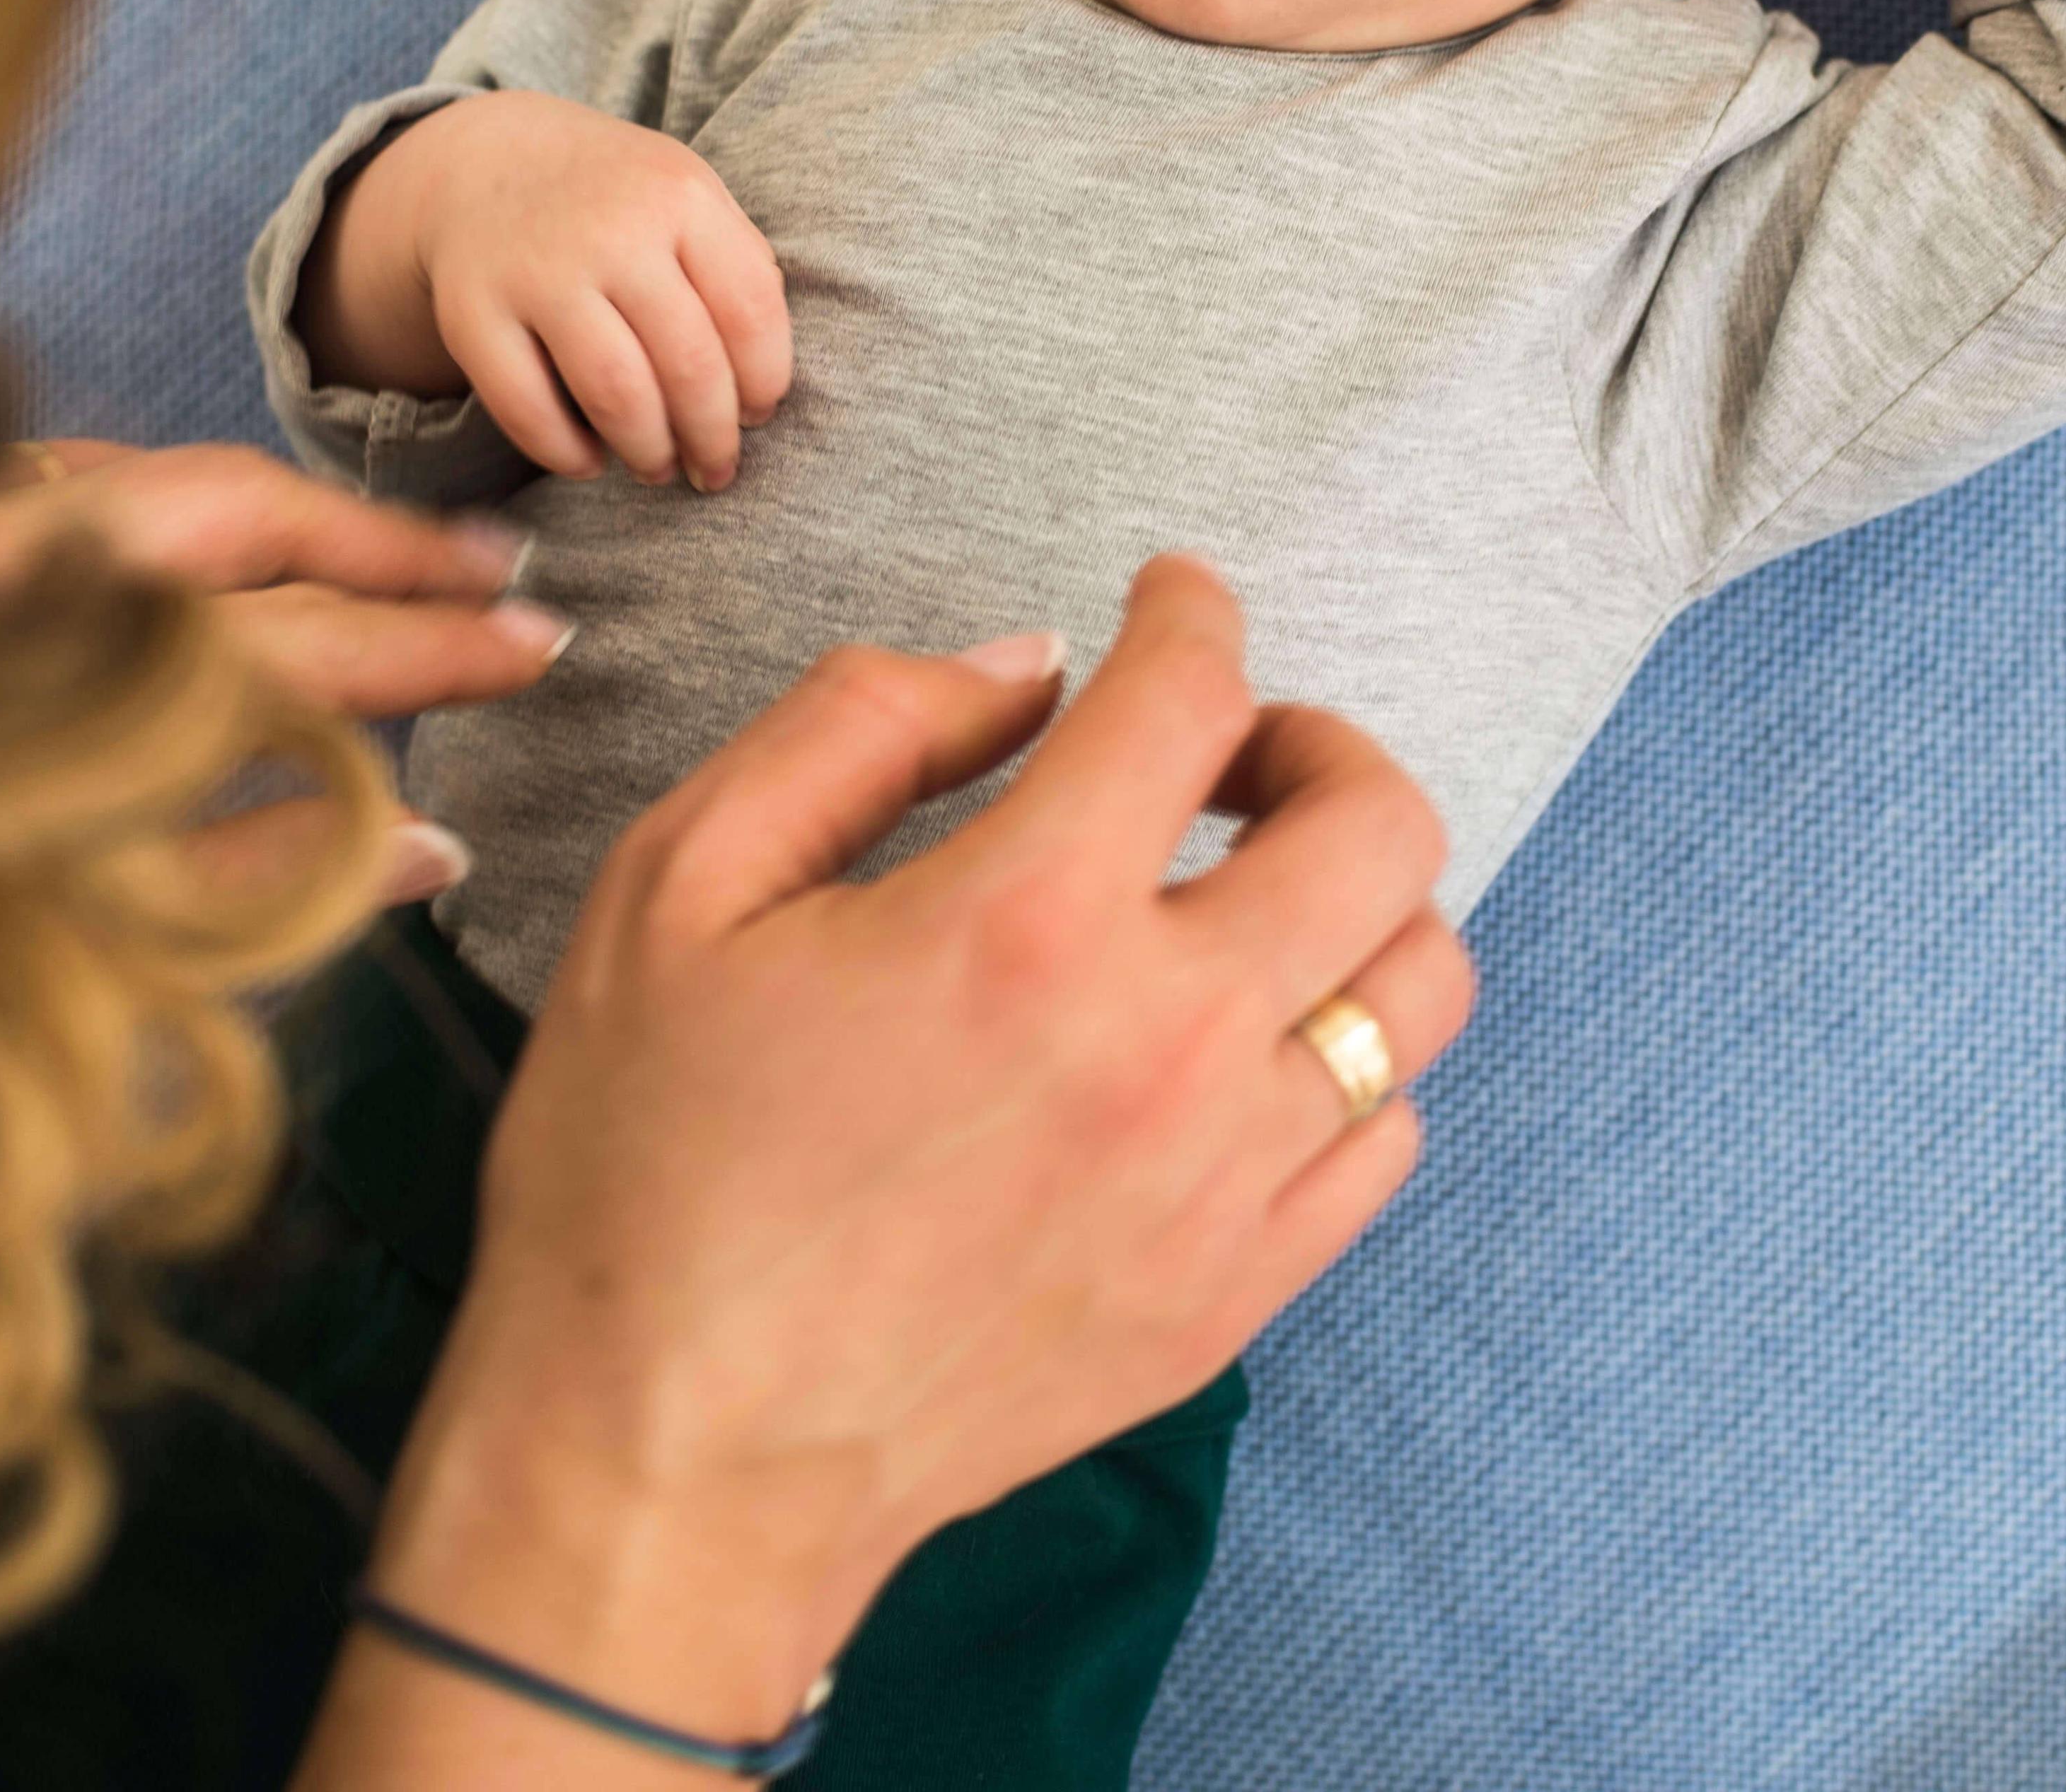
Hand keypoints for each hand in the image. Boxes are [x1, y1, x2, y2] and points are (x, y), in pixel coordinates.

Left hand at [0, 439, 573, 903]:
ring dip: (319, 515)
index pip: (305, 652)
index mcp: (81, 699)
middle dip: (402, 556)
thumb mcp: (106, 948)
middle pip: (256, 530)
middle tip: (514, 581)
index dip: (434, 653)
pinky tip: (263, 522)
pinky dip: (195, 498)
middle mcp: (24, 587)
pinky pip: (92, 475)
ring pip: (181, 483)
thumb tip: (440, 843)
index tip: (538, 651)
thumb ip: (274, 882)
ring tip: (432, 548)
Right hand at [304, 559, 1473, 1784]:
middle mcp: (1169, 1043)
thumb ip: (860, 727)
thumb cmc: (646, 1164)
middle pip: (1378, 826)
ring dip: (1359, 898)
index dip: (1189, 608)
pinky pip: (1385, 1141)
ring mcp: (1223, 1185)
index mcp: (1026, 919)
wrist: (662, 1466)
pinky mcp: (1232, 1298)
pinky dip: (1348, 1058)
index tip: (1169, 599)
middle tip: (1223, 752)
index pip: (1189, 695)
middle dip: (1313, 739)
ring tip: (1256, 892)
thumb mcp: (679, 883)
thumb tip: (1027, 670)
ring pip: (1419, 987)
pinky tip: (1247, 1047)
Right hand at [305, 91, 792, 493]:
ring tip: (658, 467)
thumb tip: (765, 378)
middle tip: (715, 468)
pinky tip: (588, 461)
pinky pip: (526, 408)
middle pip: (689, 365)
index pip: (751, 313)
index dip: (764, 383)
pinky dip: (565, 453)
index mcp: (680, 195)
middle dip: (713, 438)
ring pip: (616, 394)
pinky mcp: (472, 312)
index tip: (756, 414)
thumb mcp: (686, 193)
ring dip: (648, 451)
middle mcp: (612, 230)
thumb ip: (738, 265)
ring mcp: (538, 271)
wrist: (487, 161)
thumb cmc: (614, 198)